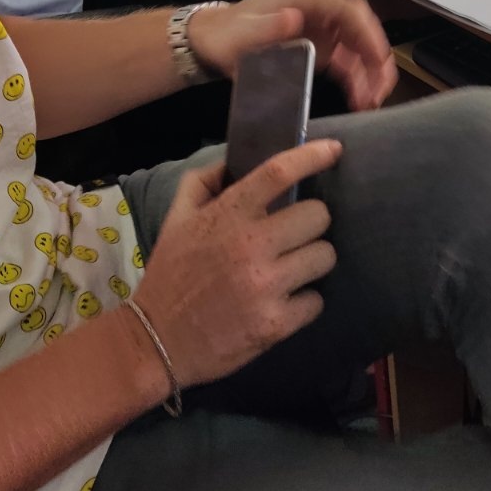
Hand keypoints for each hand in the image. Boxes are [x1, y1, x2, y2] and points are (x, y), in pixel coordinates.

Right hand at [134, 140, 341, 388]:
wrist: (156, 341)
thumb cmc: (170, 273)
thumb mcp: (176, 217)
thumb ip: (203, 181)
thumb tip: (234, 162)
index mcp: (227, 214)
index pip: (279, 172)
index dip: (313, 155)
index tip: (334, 149)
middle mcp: (250, 245)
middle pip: (318, 216)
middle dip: (311, 222)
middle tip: (295, 233)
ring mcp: (265, 286)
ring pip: (324, 256)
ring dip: (313, 260)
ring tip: (293, 267)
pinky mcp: (274, 324)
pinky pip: (317, 301)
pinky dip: (305, 302)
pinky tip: (285, 301)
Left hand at [189, 0, 396, 109]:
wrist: (211, 43)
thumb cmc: (226, 35)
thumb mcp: (243, 33)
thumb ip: (268, 26)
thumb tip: (295, 16)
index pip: (350, 10)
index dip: (369, 34)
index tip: (378, 61)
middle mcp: (321, 10)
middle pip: (361, 29)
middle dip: (376, 58)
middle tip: (382, 88)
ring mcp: (322, 30)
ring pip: (358, 48)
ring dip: (370, 73)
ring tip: (372, 101)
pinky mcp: (319, 49)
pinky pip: (347, 63)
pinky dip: (357, 80)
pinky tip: (360, 100)